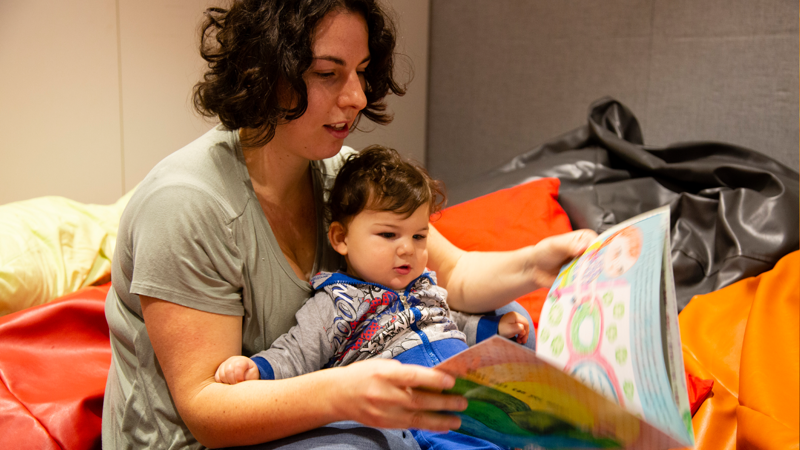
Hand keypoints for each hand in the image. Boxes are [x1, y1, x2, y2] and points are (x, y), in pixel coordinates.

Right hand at [214, 356, 259, 384]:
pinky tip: (228, 383)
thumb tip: (241, 383)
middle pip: (228, 370)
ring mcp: (225, 364)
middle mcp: (232, 360)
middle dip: (232, 381)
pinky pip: (217, 377)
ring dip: (227, 382)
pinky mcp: (219, 370)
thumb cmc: (250, 374)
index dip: (239, 376)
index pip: (238, 366)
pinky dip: (222, 382)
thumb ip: (248, 378)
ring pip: (222, 374)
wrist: (246, 370)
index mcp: (242, 360)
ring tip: (233, 384)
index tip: (241, 382)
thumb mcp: (253, 375)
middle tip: (236, 385)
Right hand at [332, 359, 466, 431]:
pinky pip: (410, 425)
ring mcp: (384, 412)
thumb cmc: (363, 374)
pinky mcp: (384, 424)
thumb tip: (433, 377)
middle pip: (417, 400)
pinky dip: (428, 425)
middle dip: (443, 402)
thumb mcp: (382, 365)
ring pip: (417, 417)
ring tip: (458, 420)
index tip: (451, 381)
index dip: (432, 379)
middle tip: (462, 402)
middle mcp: (384, 394)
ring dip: (440, 420)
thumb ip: (405, 372)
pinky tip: (442, 425)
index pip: (411, 377)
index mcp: (383, 373)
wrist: (337, 394)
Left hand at [498, 311, 528, 343]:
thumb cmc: (501, 329)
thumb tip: (523, 330)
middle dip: (524, 334)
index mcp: (515, 315)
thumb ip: (520, 328)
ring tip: (519, 341)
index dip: (526, 332)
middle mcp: (515, 315)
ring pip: (522, 326)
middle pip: (524, 325)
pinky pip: (518, 326)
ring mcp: (513, 318)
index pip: (526, 323)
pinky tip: (517, 337)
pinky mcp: (511, 322)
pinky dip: (519, 332)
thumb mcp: (511, 329)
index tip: (523, 340)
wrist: (491, 329)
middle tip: (522, 341)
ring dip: (522, 334)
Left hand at [527, 229, 596, 288]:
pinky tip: (585, 292)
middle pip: (601, 262)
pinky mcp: (583, 280)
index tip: (599, 262)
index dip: (601, 253)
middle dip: (598, 269)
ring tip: (588, 285)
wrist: (535, 269)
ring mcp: (588, 268)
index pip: (600, 245)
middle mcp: (590, 253)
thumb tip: (583, 247)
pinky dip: (587, 289)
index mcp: (587, 239)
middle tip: (594, 276)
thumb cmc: (545, 251)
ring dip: (593, 280)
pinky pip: (588, 285)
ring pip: (596, 275)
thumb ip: (568, 246)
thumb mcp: (555, 245)